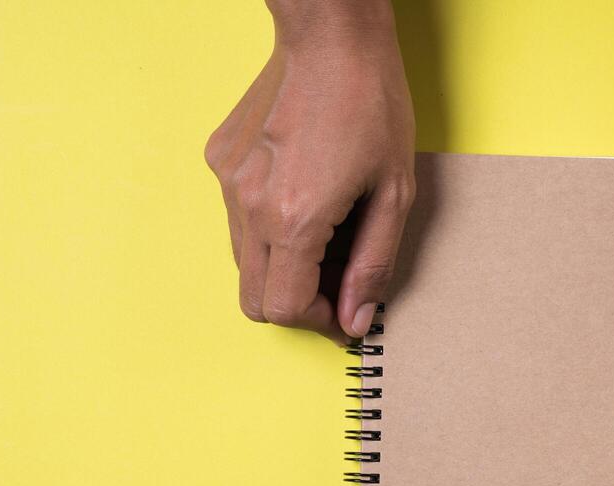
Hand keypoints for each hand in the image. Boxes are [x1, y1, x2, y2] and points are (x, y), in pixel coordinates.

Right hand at [204, 7, 414, 341]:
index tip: (343, 307)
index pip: (286, 309)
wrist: (330, 36)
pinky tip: (299, 192)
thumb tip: (355, 320)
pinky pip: (236, 219)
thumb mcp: (394, 193)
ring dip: (280, 266)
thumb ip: (372, 264)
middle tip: (334, 278)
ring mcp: (228, 182)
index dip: (319, 320)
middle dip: (296, 302)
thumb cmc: (371, 104)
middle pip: (254, 300)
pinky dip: (265, 227)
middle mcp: (250, 205)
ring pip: (242, 263)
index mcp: (295, 219)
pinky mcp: (220, 160)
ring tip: (323, 231)